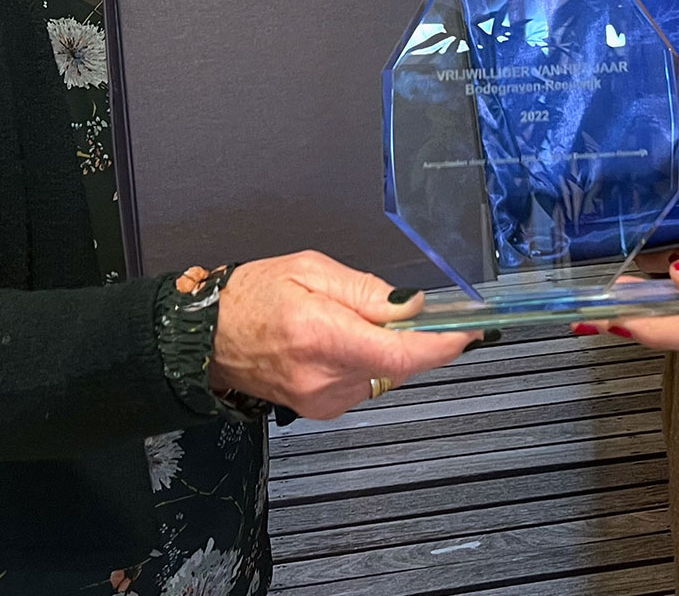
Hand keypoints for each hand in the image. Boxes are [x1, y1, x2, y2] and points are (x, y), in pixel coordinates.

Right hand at [210, 251, 468, 419]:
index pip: (402, 351)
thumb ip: (367, 290)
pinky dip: (366, 360)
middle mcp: (325, 376)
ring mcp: (324, 400)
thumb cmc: (252, 296)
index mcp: (322, 335)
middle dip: (407, 333)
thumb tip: (413, 305)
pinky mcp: (323, 410)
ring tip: (341, 320)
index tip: (472, 330)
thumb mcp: (310, 269)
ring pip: (385, 372)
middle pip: (400, 362)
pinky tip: (336, 341)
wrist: (207, 339)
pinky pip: (366, 381)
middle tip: (386, 306)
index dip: (444, 343)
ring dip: (383, 346)